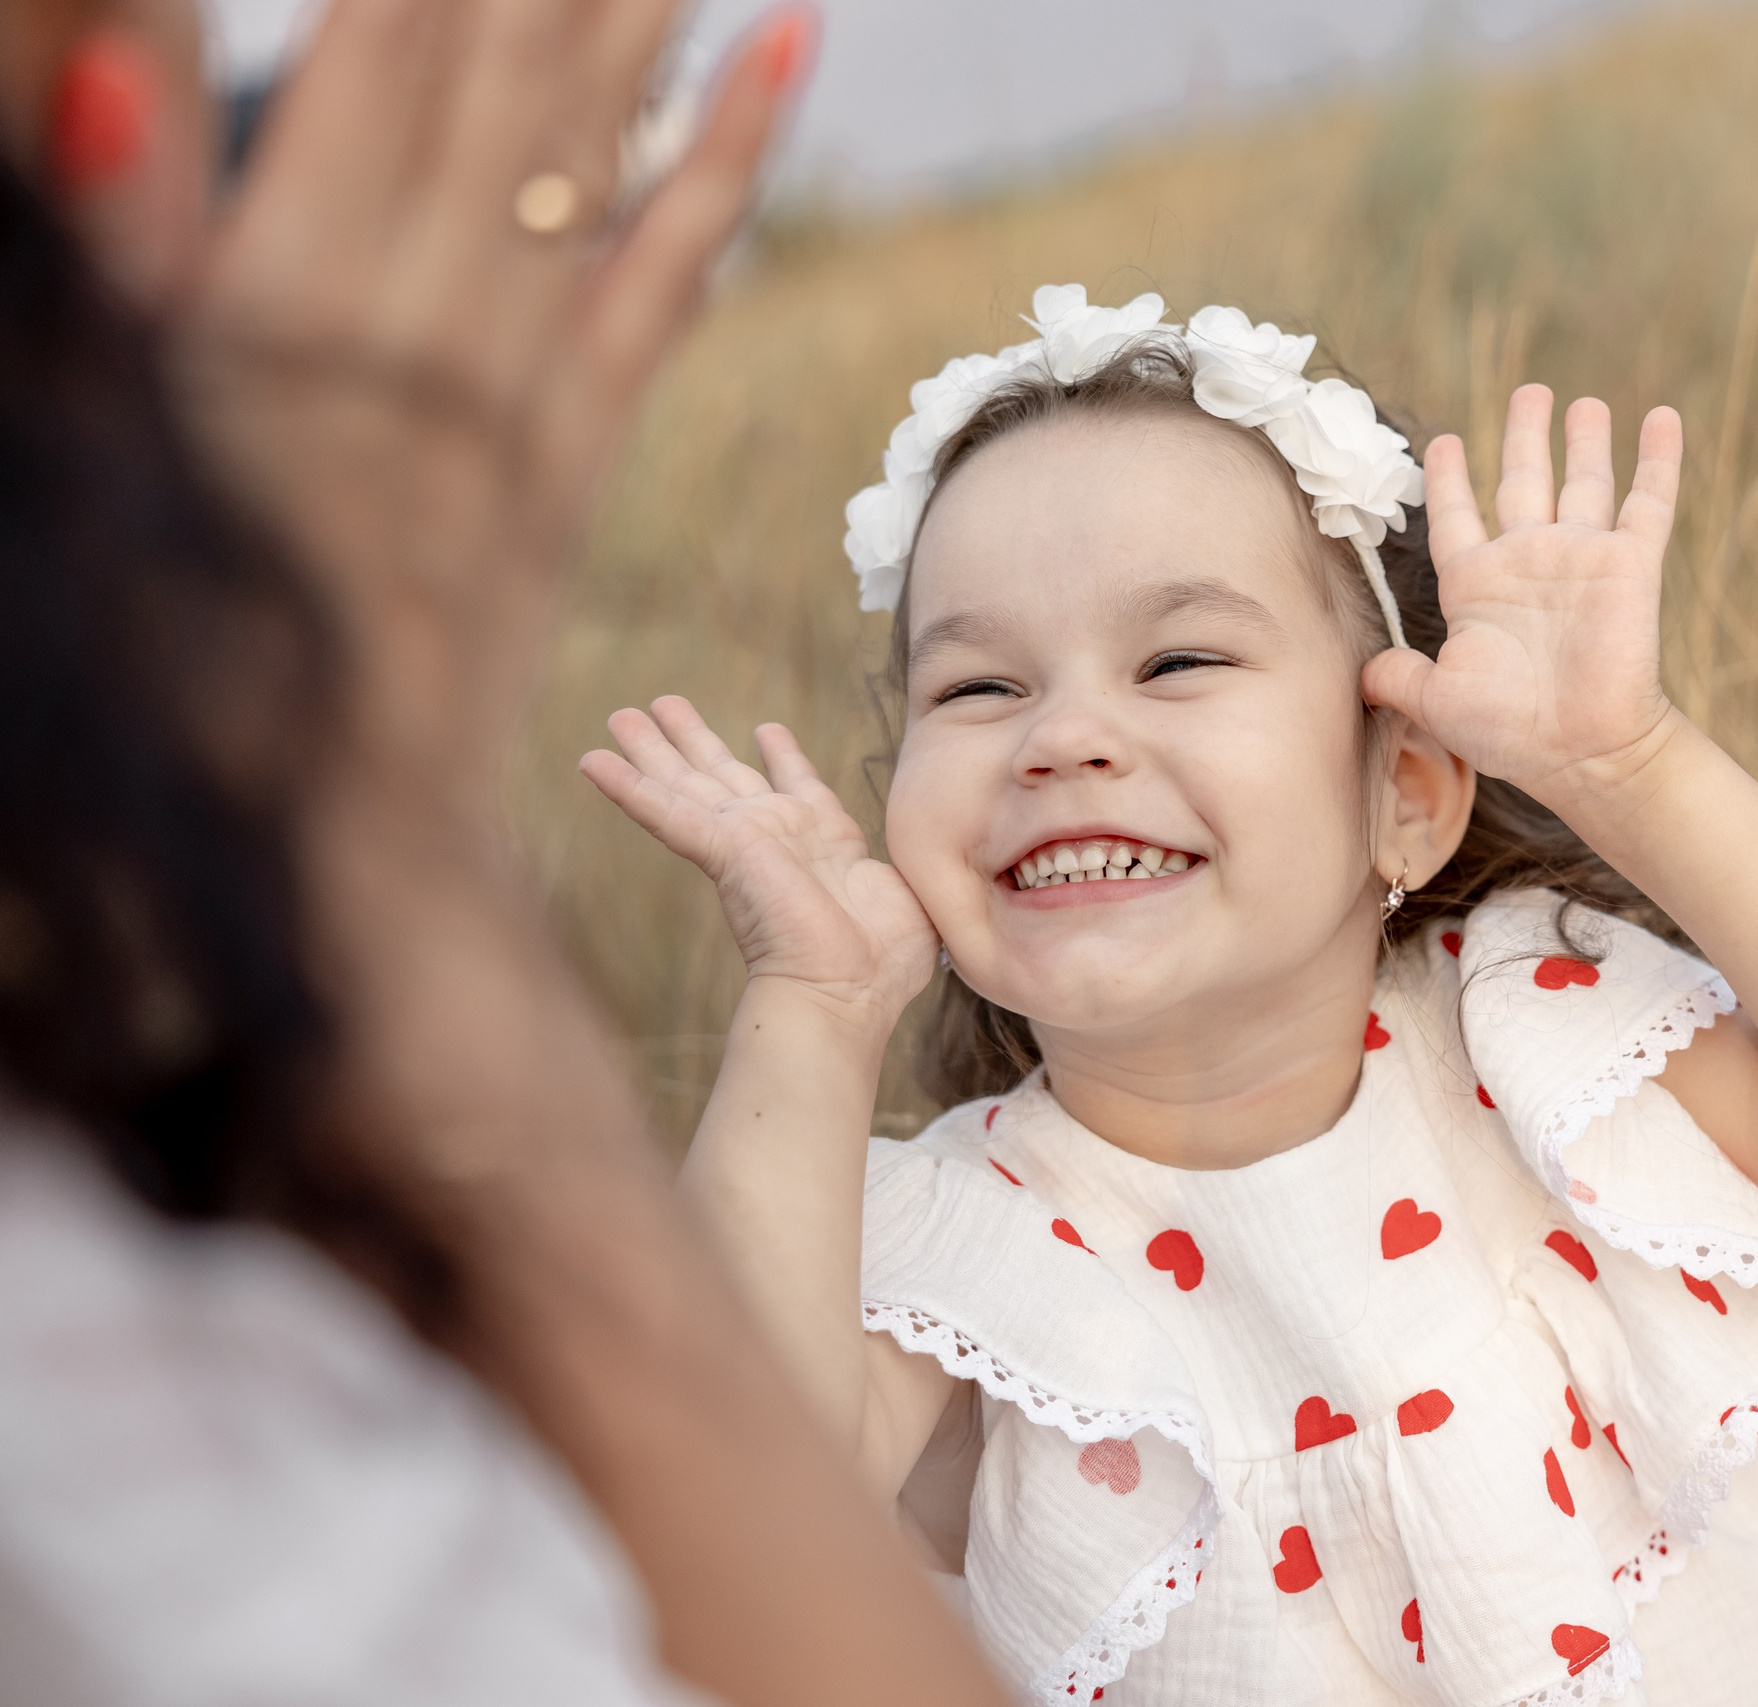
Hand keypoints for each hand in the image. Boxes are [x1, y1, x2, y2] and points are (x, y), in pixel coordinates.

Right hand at [178, 0, 814, 811]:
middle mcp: (415, 317)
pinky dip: (729, 152)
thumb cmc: (173, 632)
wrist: (325, 817)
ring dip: (636, 9)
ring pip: (589, 141)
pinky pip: (670, 268)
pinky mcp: (578, 438)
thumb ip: (120, 235)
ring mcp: (515, 380)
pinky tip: (784, 40)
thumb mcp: (105, 422)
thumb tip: (121, 71)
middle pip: (496, 69)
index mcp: (276, 296)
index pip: (377, 51)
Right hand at [582, 698, 939, 1020]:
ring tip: (620, 713)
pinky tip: (589, 760)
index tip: (768, 728)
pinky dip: (627, 787)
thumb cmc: (885, 962)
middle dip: (693, 740)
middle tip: (660, 703)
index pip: (796, 787)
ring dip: (652, 750)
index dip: (782, 756)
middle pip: (724, 775)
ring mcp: (746, 842)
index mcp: (825, 843)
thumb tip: (942, 861)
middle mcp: (778, 837)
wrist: (846, 992)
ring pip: (687, 784)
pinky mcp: (724, 851)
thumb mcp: (910, 893)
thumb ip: (905, 870)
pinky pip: (666, 813)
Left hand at [1361, 386, 1685, 806]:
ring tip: (1583, 402)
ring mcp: (1581, 558)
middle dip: (1525, 436)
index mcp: (1478, 585)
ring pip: (1584, 480)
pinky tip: (1662, 416)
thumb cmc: (1510, 731)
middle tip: (1530, 392)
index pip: (1457, 516)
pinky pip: (1647, 500)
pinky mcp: (1630, 564)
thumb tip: (1362, 674)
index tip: (1445, 442)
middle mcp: (1529, 561)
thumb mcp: (1437, 700)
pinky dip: (1656, 459)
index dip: (1450, 479)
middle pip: (1523, 480)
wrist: (1581, 750)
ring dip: (1585, 439)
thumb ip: (1398, 676)